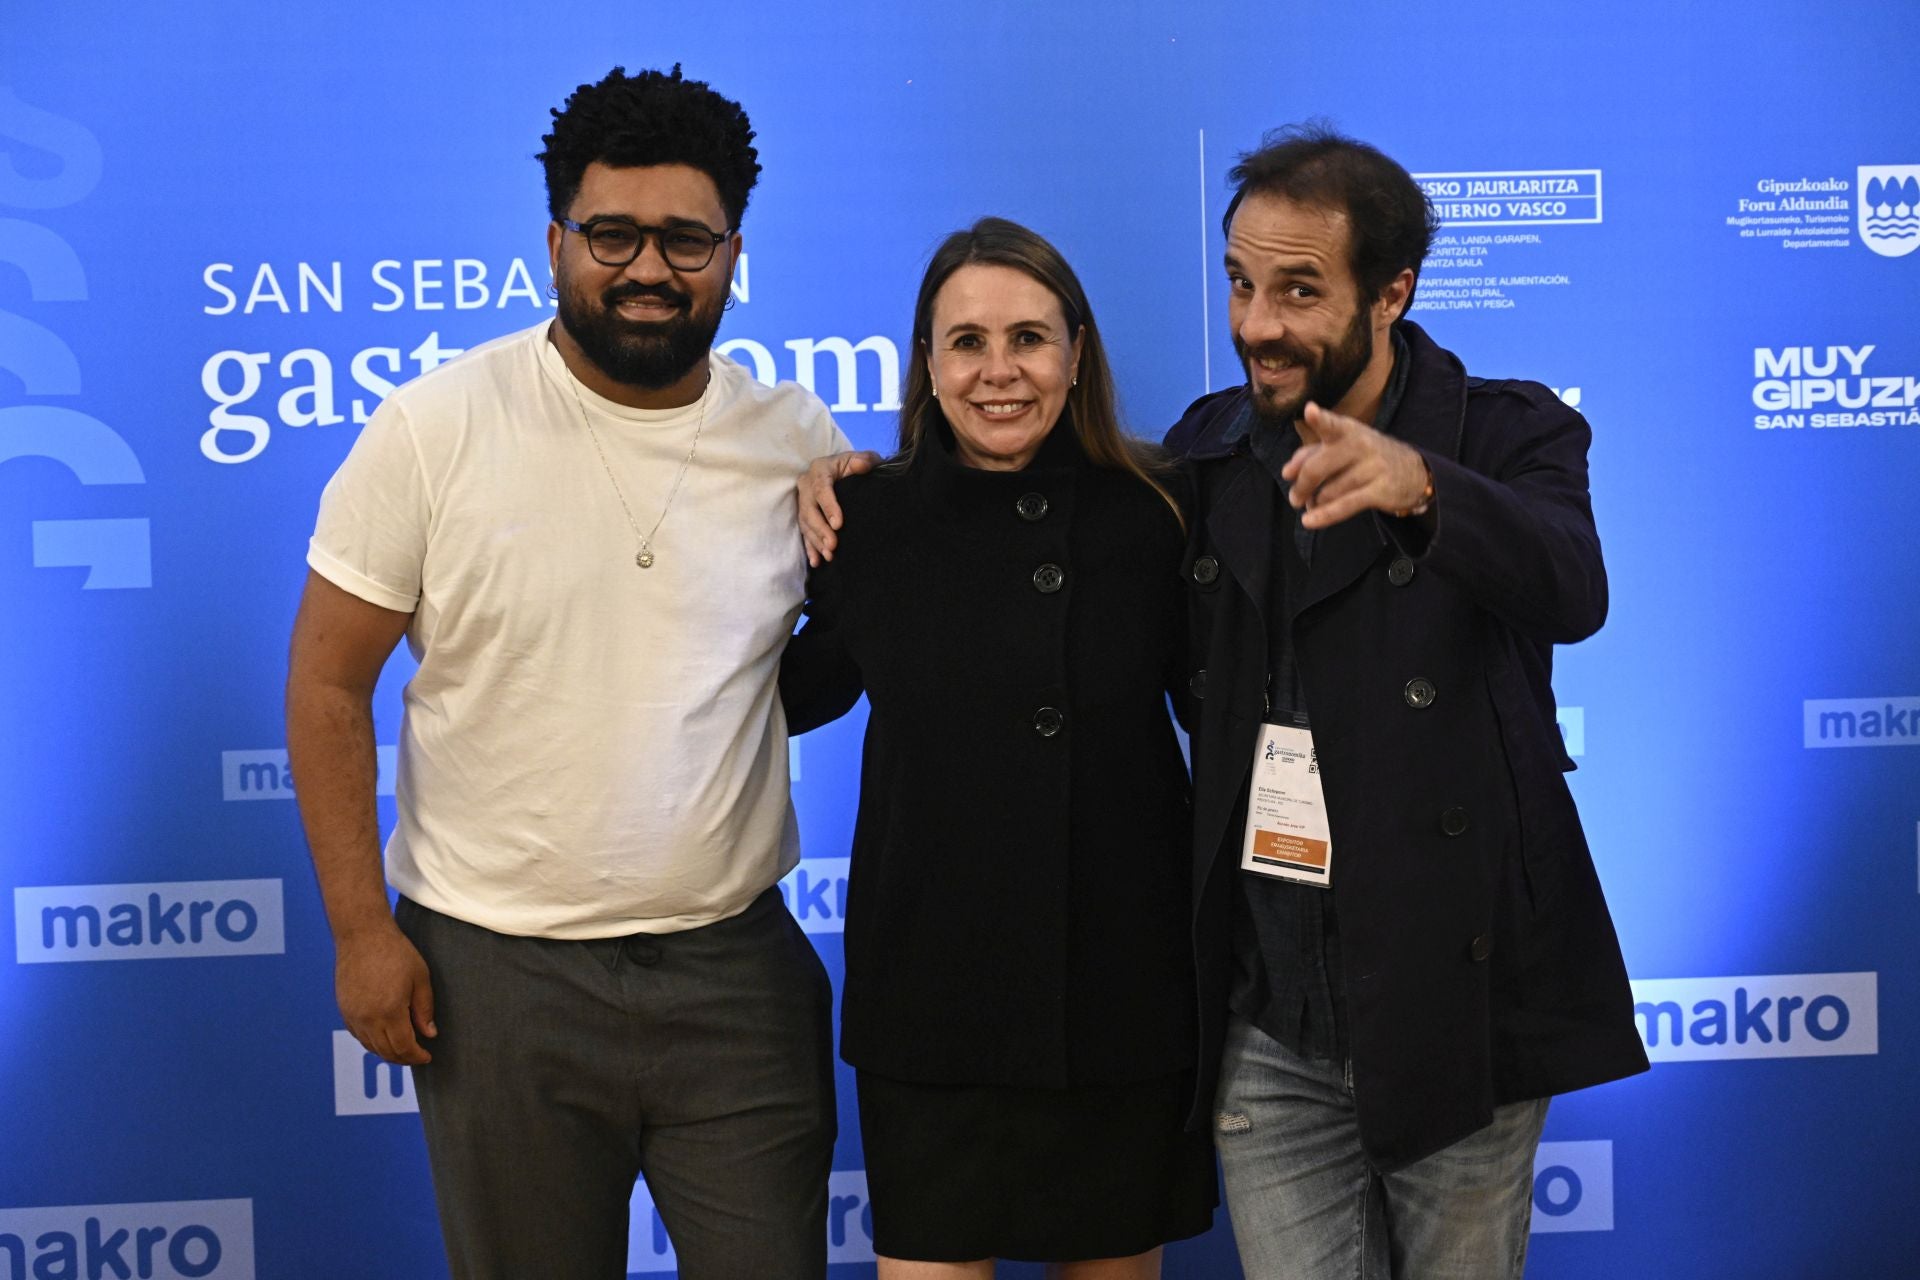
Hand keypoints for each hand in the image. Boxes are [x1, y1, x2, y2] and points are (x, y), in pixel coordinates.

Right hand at [336, 921, 436, 1064]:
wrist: (362, 935)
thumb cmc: (395, 952)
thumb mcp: (420, 978)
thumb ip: (424, 1009)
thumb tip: (429, 1034)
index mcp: (390, 1011)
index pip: (404, 1047)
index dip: (417, 1056)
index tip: (427, 1057)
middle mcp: (368, 1018)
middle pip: (386, 1051)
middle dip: (404, 1058)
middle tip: (417, 1056)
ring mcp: (352, 1015)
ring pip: (370, 1046)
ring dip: (387, 1052)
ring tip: (403, 1048)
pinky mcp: (343, 1009)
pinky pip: (358, 1035)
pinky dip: (372, 1042)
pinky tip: (384, 1036)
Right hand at [798, 450, 881, 566]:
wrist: (843, 470)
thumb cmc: (855, 465)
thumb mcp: (862, 458)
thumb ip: (865, 460)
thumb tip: (863, 465)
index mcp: (820, 469)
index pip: (822, 489)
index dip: (829, 507)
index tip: (839, 524)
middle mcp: (807, 485)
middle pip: (809, 510)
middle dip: (820, 529)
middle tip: (833, 546)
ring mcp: (803, 501)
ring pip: (805, 523)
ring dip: (816, 541)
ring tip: (829, 555)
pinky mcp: (804, 515)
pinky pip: (804, 533)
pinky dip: (810, 548)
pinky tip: (817, 562)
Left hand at [1283, 402, 1431, 529]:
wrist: (1414, 472)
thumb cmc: (1367, 457)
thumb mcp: (1343, 447)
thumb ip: (1311, 453)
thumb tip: (1288, 471)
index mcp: (1348, 430)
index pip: (1332, 424)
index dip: (1320, 419)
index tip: (1309, 411)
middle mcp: (1360, 445)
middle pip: (1316, 468)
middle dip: (1301, 487)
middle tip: (1295, 498)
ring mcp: (1373, 467)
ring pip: (1328, 491)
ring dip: (1316, 502)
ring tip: (1314, 504)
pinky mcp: (1381, 490)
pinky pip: (1345, 505)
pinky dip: (1324, 516)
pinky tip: (1309, 521)